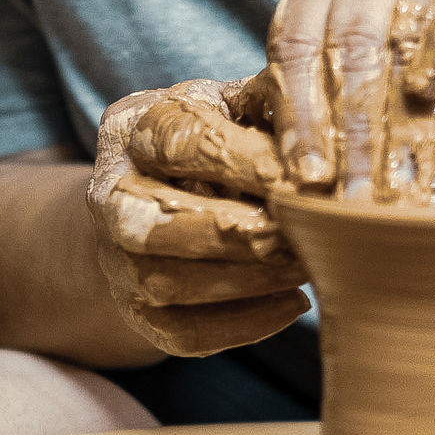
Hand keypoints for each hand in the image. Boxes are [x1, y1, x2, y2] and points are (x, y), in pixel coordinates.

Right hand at [86, 78, 310, 356]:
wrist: (159, 195)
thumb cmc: (212, 138)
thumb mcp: (231, 104)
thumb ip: (267, 101)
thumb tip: (326, 119)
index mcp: (130, 129)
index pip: (174, 143)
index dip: (239, 162)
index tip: (301, 178)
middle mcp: (107, 195)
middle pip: (152, 223)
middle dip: (236, 232)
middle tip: (304, 232)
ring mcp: (114, 258)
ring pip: (168, 282)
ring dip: (247, 279)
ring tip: (306, 264)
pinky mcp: (138, 311)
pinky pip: (185, 333)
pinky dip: (244, 324)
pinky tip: (293, 302)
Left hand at [249, 0, 434, 197]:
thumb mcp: (374, 74)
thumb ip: (323, 92)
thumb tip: (266, 141)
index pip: (293, 43)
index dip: (295, 115)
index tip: (302, 176)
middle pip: (342, 45)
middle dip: (342, 130)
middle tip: (344, 193)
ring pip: (396, 35)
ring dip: (390, 115)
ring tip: (383, 177)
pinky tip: (426, 97)